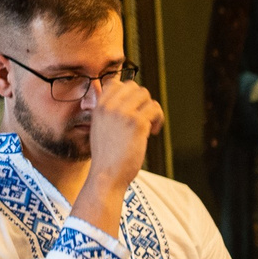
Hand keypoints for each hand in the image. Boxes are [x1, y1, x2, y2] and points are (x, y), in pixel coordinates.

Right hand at [86, 75, 161, 190]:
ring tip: (148, 127)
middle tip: (143, 119)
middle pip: (134, 86)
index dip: (128, 93)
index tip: (133, 108)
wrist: (106, 175)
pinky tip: (151, 133)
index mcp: (99, 107)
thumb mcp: (100, 128)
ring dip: (151, 110)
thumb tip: (127, 101)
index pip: (115, 83)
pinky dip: (158, 119)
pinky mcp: (137, 123)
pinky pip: (155, 109)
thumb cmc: (107, 156)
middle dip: (143, 101)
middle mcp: (110, 107)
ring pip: (146, 95)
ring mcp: (123, 113)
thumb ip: (109, 113)